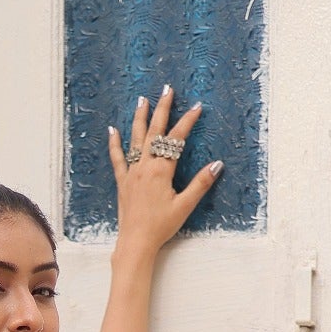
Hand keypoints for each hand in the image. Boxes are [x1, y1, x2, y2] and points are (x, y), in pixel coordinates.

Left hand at [109, 86, 221, 262]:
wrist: (135, 242)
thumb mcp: (185, 206)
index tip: (197, 107)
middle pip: (155, 131)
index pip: (176, 139)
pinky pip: (117, 158)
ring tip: (142, 100)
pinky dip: (115, 143)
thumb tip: (217, 165)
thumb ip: (200, 184)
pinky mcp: (122, 181)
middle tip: (167, 89)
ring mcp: (132, 172)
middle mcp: (145, 166)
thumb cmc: (161, 226)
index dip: (187, 122)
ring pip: (136, 139)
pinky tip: (113, 130)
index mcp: (161, 171)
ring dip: (140, 118)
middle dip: (162, 109)